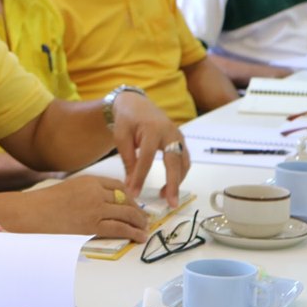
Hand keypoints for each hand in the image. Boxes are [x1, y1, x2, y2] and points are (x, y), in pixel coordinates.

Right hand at [22, 175, 148, 241]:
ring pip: (126, 214)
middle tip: (143, 218)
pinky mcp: (92, 225)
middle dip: (137, 210)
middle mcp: (95, 192)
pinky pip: (119, 228)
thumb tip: (103, 203)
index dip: (129, 196)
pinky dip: (133, 233)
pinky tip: (139, 237)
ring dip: (139, 222)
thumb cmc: (44, 203)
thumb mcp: (68, 188)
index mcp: (88, 180)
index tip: (133, 204)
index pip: (118, 186)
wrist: (31, 213)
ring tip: (144, 229)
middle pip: (125, 199)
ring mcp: (95, 209)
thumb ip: (86, 192)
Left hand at [111, 91, 190, 206]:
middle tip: (170, 203)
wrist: (136, 103)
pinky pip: (184, 160)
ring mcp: (178, 137)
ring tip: (166, 197)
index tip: (134, 193)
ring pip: (184, 163)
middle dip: (173, 184)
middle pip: (174, 161)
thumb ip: (128, 160)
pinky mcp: (180, 141)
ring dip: (178, 181)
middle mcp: (170, 133)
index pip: (147, 158)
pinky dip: (180, 174)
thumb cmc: (127, 120)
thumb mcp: (121, 137)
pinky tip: (170, 185)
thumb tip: (131, 185)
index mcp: (152, 130)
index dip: (141, 177)